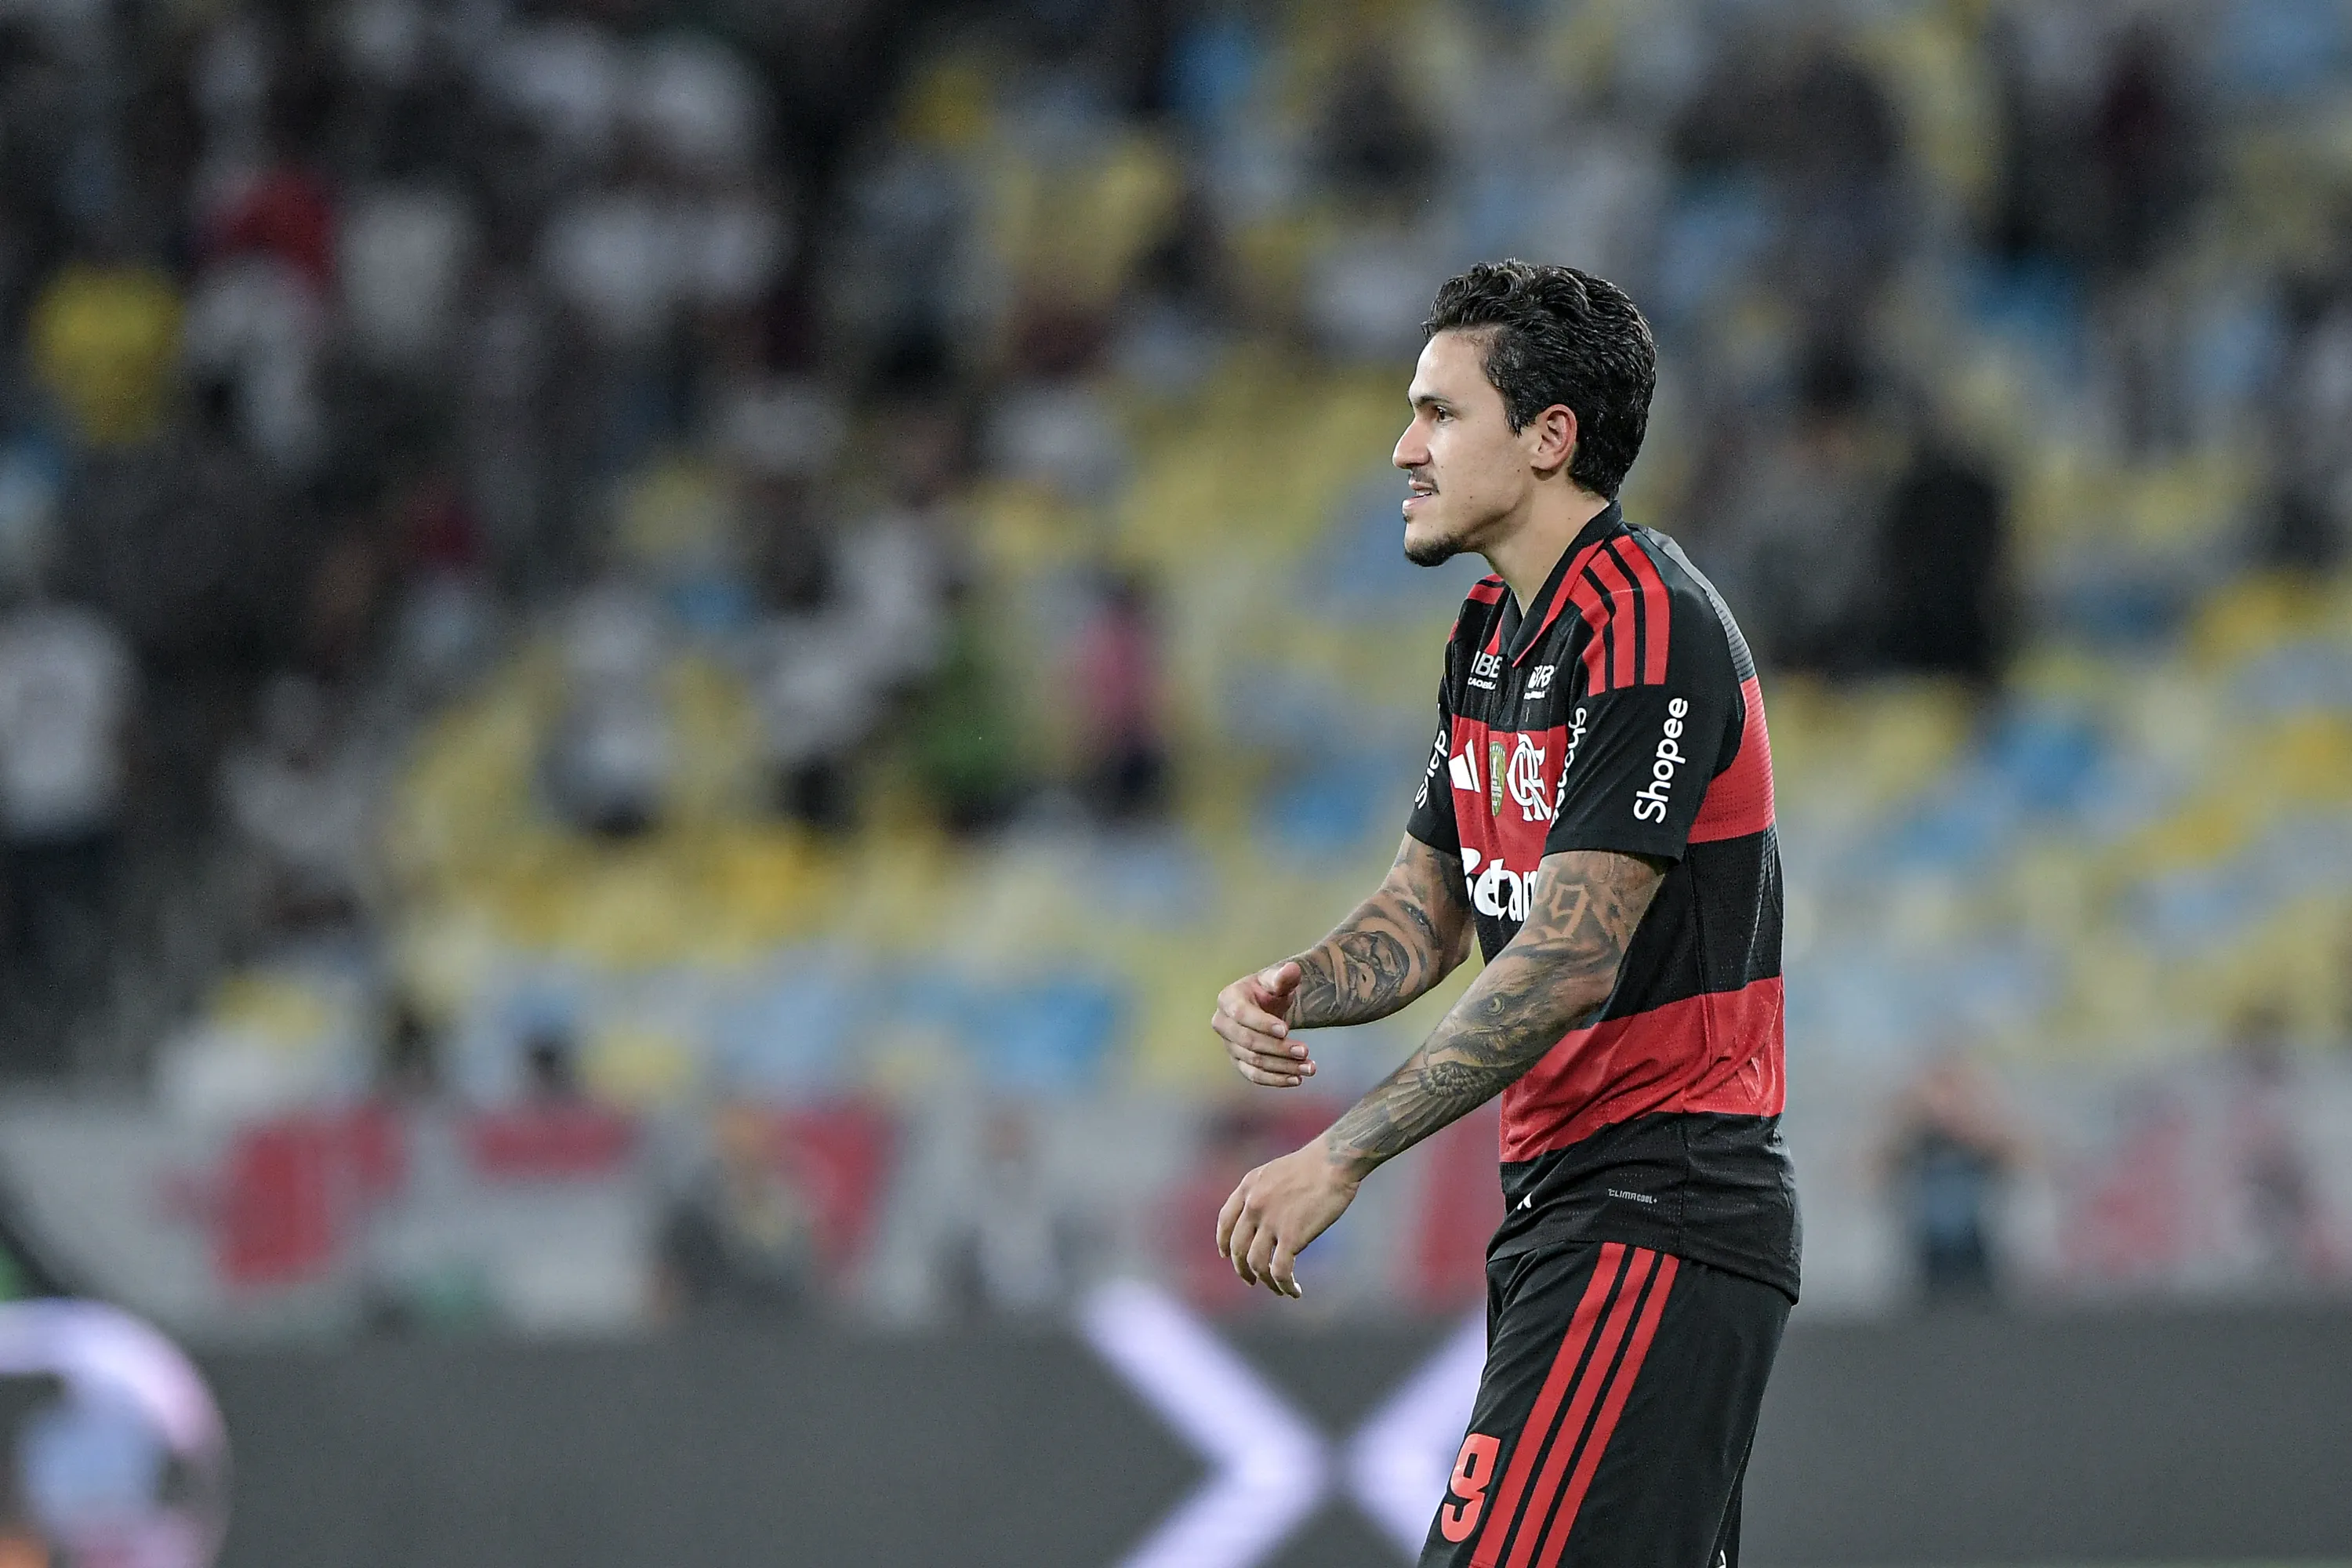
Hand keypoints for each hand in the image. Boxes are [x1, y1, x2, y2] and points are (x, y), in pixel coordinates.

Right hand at [1212, 962, 1315, 1086]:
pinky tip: (1297, 1079)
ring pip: (1254, 1062)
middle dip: (1278, 1048)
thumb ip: (1283, 976)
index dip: (1262, 1023)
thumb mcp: (1277, 980)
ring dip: (1283, 1067)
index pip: (1241, 1014)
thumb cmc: (1270, 990)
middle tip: (1305, 1051)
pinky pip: (1254, 1076)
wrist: (1266, 1006)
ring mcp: (1229, 1046)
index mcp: (1228, 999)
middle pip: (1248, 1041)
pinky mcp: (1239, 1062)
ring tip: (1310, 1067)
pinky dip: (1275, 1080)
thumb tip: (1291, 970)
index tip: (1287, 1029)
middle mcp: (1223, 1024)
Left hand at [1214, 1142, 1357, 1297]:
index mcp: (1248, 1186)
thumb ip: (1264, 1191)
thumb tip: (1265, 1216)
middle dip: (1242, 1269)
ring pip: (1256, 1264)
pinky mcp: (1291, 1236)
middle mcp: (1253, 1205)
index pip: (1225, 1220)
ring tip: (1277, 1289)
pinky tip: (1294, 1291)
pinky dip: (1285, 1286)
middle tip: (1251, 1281)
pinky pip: (1280, 1271)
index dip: (1222, 1241)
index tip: (1225, 1255)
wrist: (1334, 1161)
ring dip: (1265, 1282)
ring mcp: (1270, 1222)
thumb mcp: (1276, 1171)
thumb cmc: (1315, 1164)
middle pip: (1237, 1248)